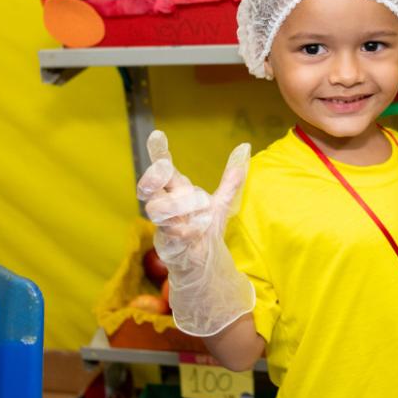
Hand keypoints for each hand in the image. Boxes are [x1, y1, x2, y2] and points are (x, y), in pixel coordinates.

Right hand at [136, 130, 249, 263]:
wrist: (201, 262)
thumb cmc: (204, 229)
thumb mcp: (221, 203)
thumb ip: (231, 179)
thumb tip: (246, 147)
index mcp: (177, 192)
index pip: (164, 170)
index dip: (158, 153)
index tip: (157, 135)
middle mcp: (166, 206)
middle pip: (151, 185)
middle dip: (158, 177)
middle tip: (167, 169)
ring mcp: (164, 225)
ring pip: (157, 208)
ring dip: (178, 205)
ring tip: (200, 209)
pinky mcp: (166, 245)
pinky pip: (170, 234)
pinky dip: (185, 231)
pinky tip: (196, 232)